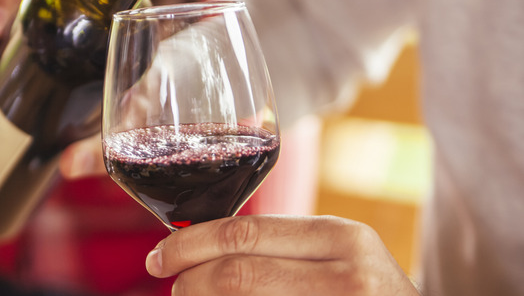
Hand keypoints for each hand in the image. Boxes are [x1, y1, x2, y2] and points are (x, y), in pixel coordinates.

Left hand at [145, 215, 419, 295]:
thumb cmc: (365, 292)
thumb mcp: (337, 255)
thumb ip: (282, 246)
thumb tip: (199, 250)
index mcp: (339, 236)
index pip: (244, 234)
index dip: (191, 246)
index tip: (160, 258)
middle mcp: (348, 273)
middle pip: (238, 272)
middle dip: (189, 280)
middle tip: (169, 286)